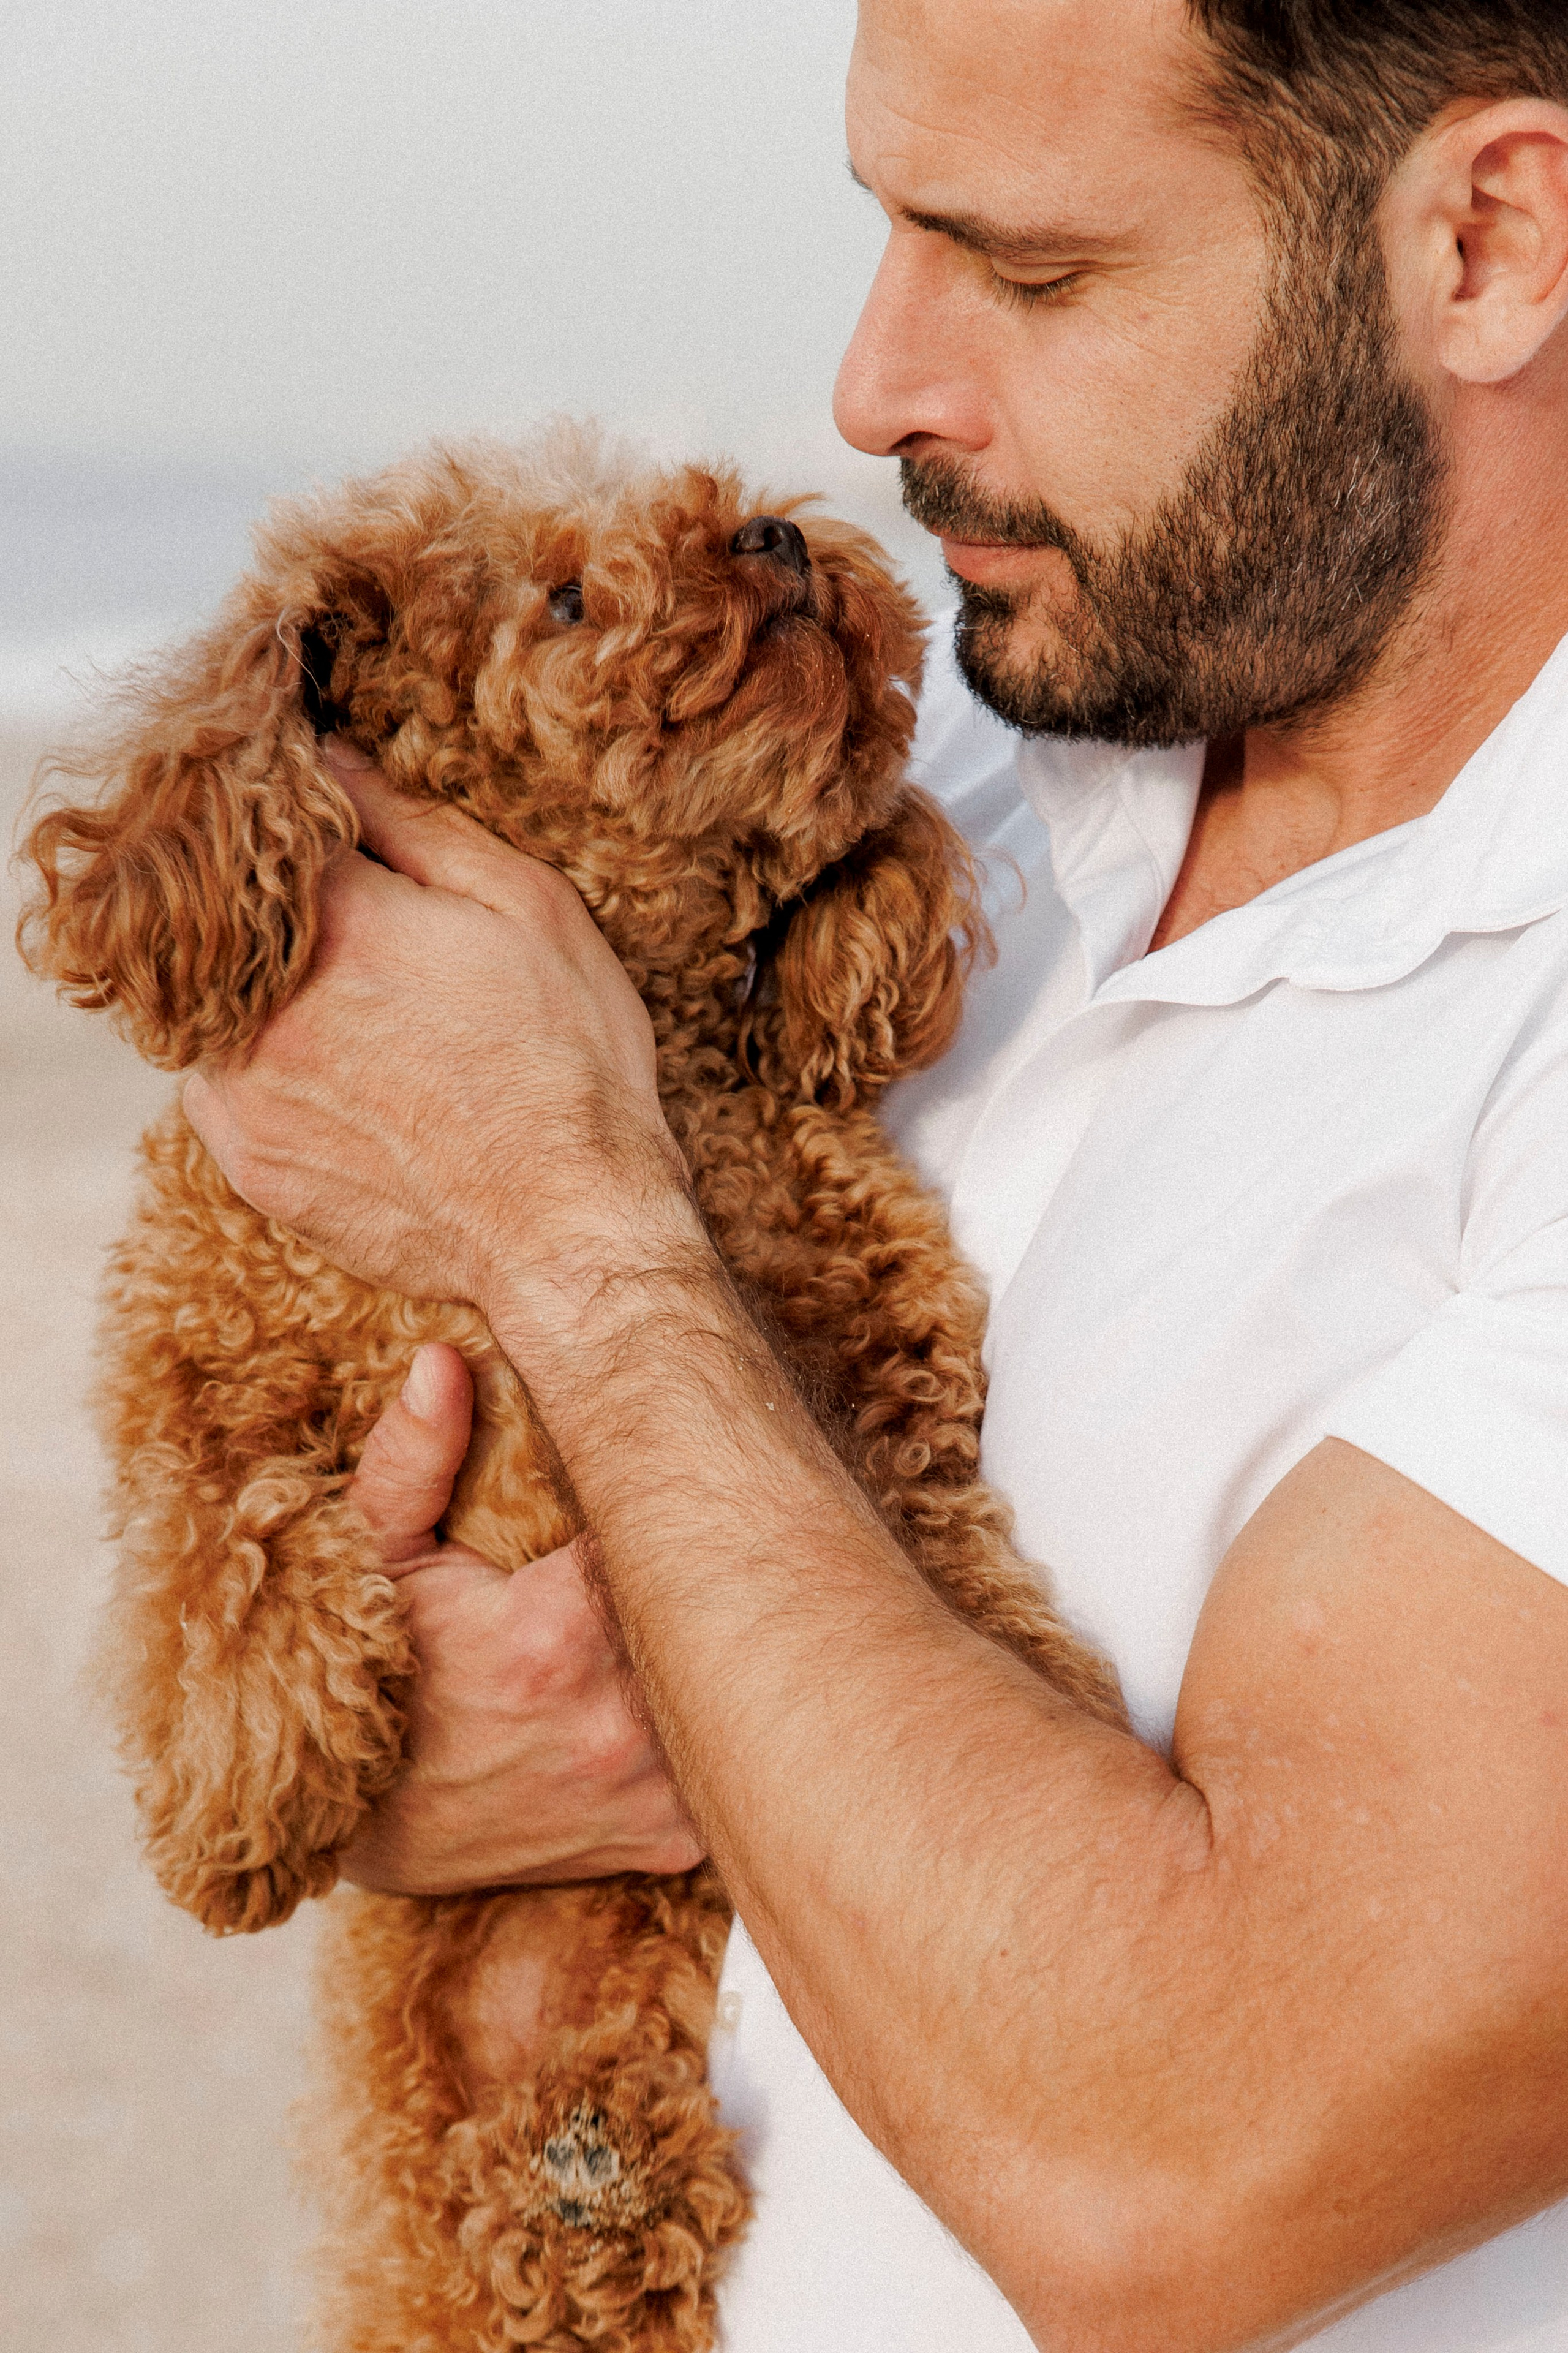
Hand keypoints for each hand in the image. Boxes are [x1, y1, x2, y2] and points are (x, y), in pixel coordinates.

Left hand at [182, 738, 697, 1325]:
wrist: (568, 1229)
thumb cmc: (572, 1066)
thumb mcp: (529, 908)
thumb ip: (416, 823)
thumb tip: (328, 758)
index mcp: (339, 917)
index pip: (268, 827)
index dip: (296, 821)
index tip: (321, 826)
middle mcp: (266, 999)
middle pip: (227, 918)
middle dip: (277, 913)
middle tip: (361, 943)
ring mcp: (245, 1088)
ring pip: (216, 1005)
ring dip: (263, 997)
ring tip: (356, 1022)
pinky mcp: (247, 1162)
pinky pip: (219, 1089)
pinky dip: (263, 1072)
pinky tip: (339, 1085)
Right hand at [340, 1341, 703, 1891]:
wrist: (347, 1822)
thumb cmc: (367, 1674)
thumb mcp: (373, 1556)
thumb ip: (414, 1458)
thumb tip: (442, 1361)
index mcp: (559, 1636)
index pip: (675, 1526)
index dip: (680, 1491)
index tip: (678, 1465)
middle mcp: (620, 1723)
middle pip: (726, 1605)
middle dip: (720, 1560)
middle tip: (712, 1523)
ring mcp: (652, 1791)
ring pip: (739, 1686)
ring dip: (730, 1641)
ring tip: (719, 1596)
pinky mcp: (667, 1843)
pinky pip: (732, 1763)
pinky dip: (723, 1721)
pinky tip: (707, 1682)